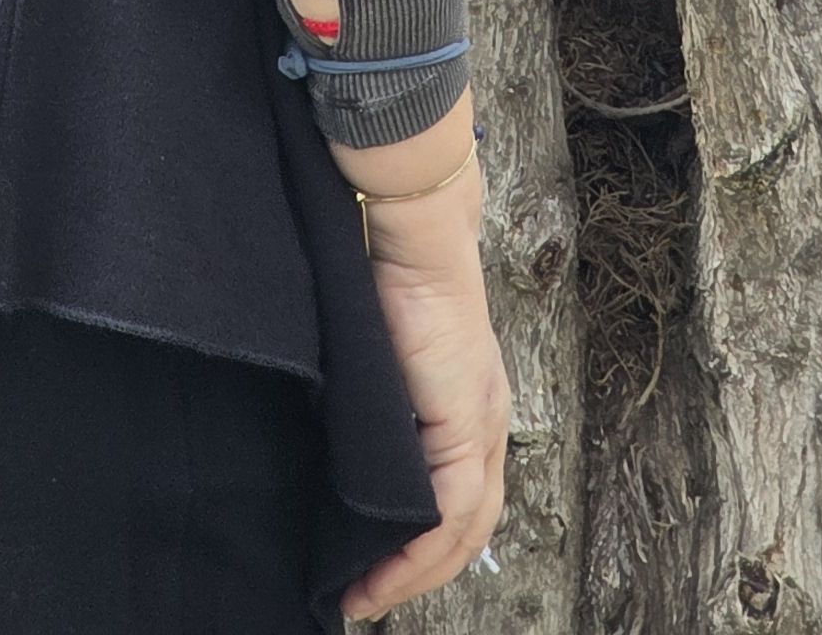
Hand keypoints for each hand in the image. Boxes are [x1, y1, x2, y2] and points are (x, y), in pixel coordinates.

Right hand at [334, 129, 507, 619]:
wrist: (410, 224)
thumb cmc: (383, 269)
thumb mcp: (377, 352)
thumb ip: (374, 399)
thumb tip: (335, 442)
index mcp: (470, 399)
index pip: (461, 497)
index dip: (424, 544)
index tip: (373, 573)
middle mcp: (486, 417)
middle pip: (471, 528)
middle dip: (421, 572)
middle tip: (368, 597)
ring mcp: (482, 420)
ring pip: (466, 529)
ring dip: (418, 573)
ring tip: (367, 596)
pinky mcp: (466, 418)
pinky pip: (452, 512)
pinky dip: (419, 552)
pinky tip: (382, 572)